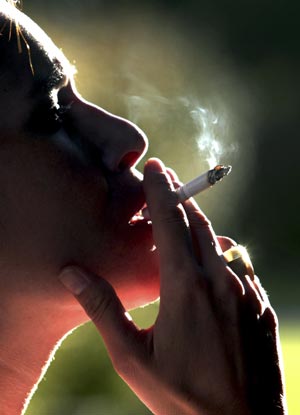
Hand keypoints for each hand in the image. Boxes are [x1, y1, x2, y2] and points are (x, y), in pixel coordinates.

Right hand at [59, 158, 286, 414]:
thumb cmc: (182, 396)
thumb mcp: (132, 358)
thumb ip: (104, 310)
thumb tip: (73, 273)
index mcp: (186, 287)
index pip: (170, 222)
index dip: (161, 192)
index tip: (156, 167)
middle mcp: (220, 280)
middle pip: (198, 223)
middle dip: (180, 197)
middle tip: (167, 181)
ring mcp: (246, 291)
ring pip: (221, 242)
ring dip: (201, 225)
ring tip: (184, 220)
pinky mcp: (261, 305)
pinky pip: (240, 266)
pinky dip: (223, 254)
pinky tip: (213, 263)